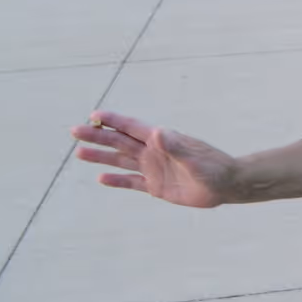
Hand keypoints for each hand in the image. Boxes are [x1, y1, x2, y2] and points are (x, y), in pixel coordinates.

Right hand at [70, 111, 238, 207]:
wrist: (227, 185)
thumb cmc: (214, 168)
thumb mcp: (194, 158)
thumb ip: (176, 146)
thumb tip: (157, 132)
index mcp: (162, 140)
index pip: (132, 127)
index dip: (114, 120)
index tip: (94, 115)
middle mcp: (154, 152)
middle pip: (120, 142)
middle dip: (98, 137)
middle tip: (75, 131)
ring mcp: (153, 168)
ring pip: (121, 161)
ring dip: (101, 157)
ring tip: (79, 153)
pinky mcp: (156, 186)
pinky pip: (131, 182)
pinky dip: (117, 180)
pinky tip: (101, 177)